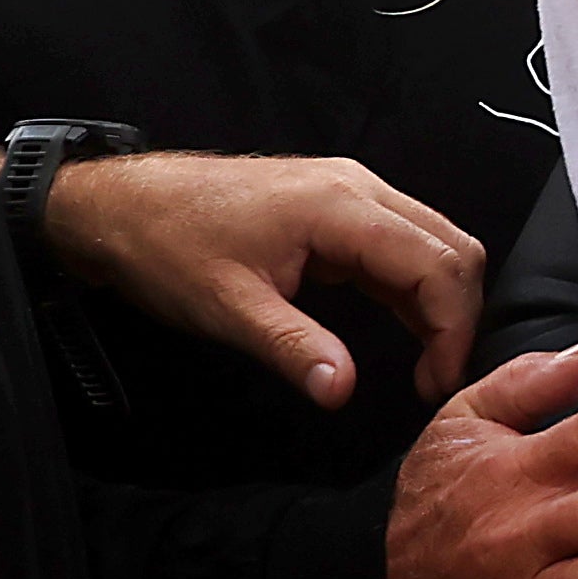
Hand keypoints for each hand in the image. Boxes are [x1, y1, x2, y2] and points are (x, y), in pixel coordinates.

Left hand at [42, 149, 482, 407]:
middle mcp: (358, 187)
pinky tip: (405, 332)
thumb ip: (292, 347)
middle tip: (439, 379)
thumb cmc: (165, 248)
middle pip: (451, 246)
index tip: (437, 384)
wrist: (118, 205)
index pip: (437, 263)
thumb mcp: (226, 308)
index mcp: (339, 205)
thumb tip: (341, 391)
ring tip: (427, 364)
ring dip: (441, 302)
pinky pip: (401, 243)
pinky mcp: (337, 206)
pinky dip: (414, 288)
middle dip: (459, 316)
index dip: (453, 328)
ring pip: (433, 242)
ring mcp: (349, 191)